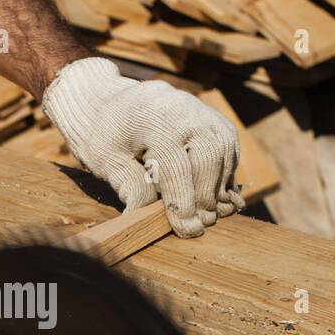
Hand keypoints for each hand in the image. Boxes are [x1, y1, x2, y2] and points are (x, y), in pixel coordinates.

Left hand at [42, 57, 243, 236]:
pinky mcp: (213, 117)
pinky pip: (228, 146)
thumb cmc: (107, 135)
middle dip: (207, 194)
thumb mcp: (107, 161)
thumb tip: (142, 216)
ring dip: (219, 184)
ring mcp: (201, 110)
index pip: (176, 168)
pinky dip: (225, 171)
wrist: (113, 103)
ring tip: (208, 210)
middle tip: (201, 222)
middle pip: (209, 156)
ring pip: (224, 150)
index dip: (183, 204)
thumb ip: (129, 185)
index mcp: (153, 120)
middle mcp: (183, 109)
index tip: (188, 230)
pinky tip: (213, 190)